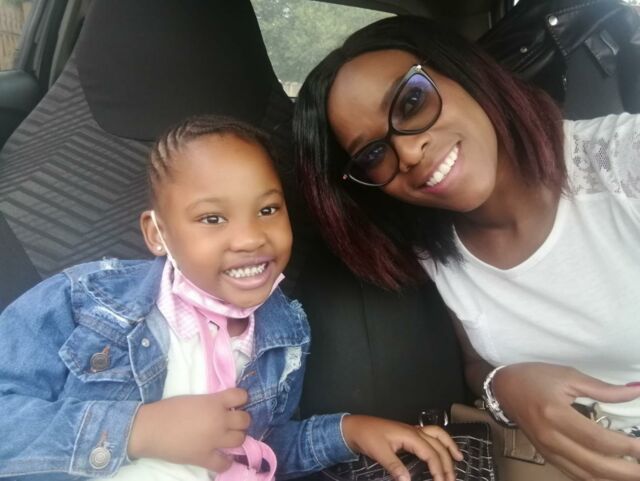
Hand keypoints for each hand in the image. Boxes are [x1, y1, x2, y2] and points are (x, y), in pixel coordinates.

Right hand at [128, 388, 250, 470]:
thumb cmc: (168, 409)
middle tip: (231, 422)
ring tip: (227, 438)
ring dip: (236, 438)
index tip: (236, 403)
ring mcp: (213, 440)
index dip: (241, 399)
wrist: (150, 428)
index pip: (242, 396)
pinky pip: (224, 464)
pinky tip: (222, 457)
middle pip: (245, 420)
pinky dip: (226, 462)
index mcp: (214, 402)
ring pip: (240, 439)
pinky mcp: (204, 457)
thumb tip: (221, 408)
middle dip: (241, 420)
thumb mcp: (194, 398)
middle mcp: (219, 420)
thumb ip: (211, 403)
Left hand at [342, 415, 462, 480]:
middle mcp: (415, 431)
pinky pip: (431, 435)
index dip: (438, 470)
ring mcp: (413, 430)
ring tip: (459, 459)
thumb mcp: (379, 452)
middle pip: (438, 446)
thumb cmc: (367, 437)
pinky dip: (440, 441)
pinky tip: (442, 449)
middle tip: (451, 480)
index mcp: (410, 435)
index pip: (431, 454)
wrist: (356, 426)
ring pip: (438, 435)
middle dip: (447, 463)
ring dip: (449, 446)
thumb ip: (394, 467)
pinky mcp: (409, 433)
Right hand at [493, 363, 639, 480]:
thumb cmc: (535, 377)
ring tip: (635, 474)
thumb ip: (603, 389)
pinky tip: (612, 477)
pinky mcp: (547, 456)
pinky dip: (596, 479)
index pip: (596, 439)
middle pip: (594, 464)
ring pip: (586, 475)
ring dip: (613, 479)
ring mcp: (548, 450)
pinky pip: (575, 475)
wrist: (504, 388)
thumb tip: (636, 391)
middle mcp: (551, 437)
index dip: (625, 446)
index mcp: (555, 414)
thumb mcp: (568, 376)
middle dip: (626, 471)